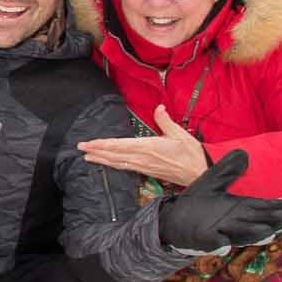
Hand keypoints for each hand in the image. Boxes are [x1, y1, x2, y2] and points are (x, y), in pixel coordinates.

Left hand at [80, 104, 208, 186]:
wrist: (201, 174)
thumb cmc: (191, 154)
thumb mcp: (179, 134)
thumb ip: (165, 120)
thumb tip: (158, 107)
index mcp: (148, 147)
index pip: (119, 145)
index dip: (102, 144)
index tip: (88, 143)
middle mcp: (143, 158)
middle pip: (114, 155)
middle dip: (96, 151)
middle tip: (80, 148)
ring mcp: (144, 167)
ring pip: (118, 163)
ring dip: (102, 159)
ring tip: (88, 157)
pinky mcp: (148, 172)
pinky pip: (127, 168)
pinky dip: (114, 165)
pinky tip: (108, 164)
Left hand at [156, 149, 281, 253]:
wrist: (174, 220)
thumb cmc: (199, 203)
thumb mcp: (213, 182)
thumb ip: (228, 170)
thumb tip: (243, 153)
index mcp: (242, 208)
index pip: (266, 207)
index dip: (281, 207)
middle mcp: (237, 223)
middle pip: (260, 223)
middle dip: (273, 222)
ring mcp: (222, 233)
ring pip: (242, 236)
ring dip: (253, 234)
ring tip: (266, 232)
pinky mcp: (205, 240)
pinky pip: (213, 243)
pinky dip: (218, 244)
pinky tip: (223, 244)